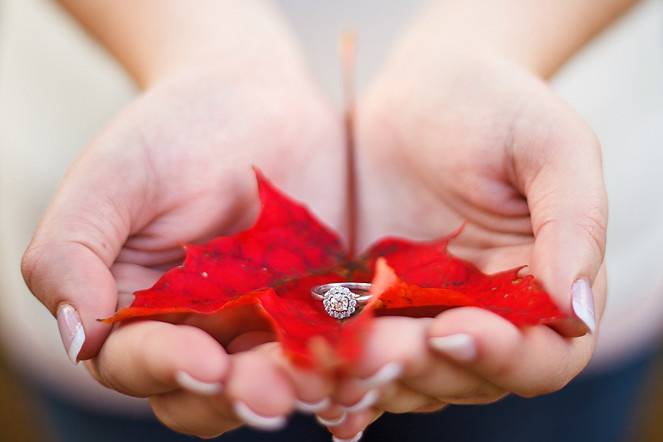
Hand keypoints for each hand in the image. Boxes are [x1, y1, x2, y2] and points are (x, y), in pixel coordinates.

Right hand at [21, 43, 341, 439]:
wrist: (256, 95)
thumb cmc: (174, 129)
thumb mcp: (114, 179)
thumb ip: (72, 252)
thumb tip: (80, 336)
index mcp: (137, 310)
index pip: (139, 363)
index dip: (168, 370)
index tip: (205, 362)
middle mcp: (200, 328)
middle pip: (213, 390)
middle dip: (242, 396)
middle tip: (276, 396)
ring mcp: (263, 320)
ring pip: (278, 375)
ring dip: (302, 386)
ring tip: (329, 384)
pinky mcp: (318, 303)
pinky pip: (334, 341)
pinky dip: (349, 356)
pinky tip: (370, 361)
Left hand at [319, 37, 607, 439]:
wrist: (422, 91)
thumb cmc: (497, 107)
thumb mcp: (549, 145)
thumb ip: (574, 220)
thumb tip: (575, 309)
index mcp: (544, 287)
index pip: (543, 357)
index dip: (504, 358)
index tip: (453, 329)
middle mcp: (488, 314)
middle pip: (466, 378)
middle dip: (422, 369)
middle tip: (375, 349)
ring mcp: (426, 313)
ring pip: (409, 376)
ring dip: (374, 378)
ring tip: (332, 364)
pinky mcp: (375, 303)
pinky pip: (363, 351)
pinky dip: (342, 373)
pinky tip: (312, 380)